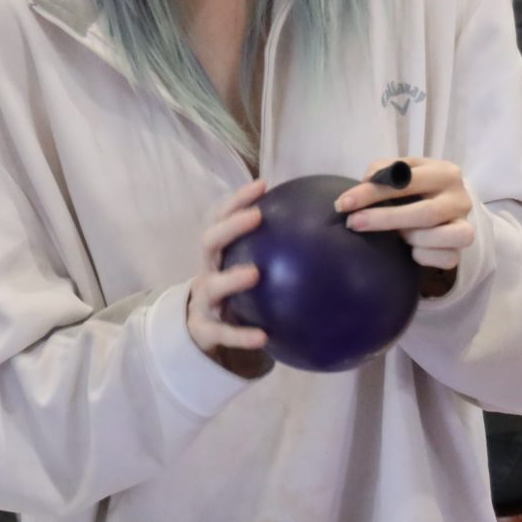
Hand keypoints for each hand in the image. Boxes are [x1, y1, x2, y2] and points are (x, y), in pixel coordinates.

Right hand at [187, 179, 271, 375]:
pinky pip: (224, 333)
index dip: (237, 200)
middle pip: (209, 243)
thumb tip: (318, 225)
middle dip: (230, 227)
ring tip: (254, 273)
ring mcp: (205, 301)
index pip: (220, 218)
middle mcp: (207, 271)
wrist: (203, 328)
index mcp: (217, 253)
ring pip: (212, 287)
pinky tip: (263, 337)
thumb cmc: (233, 290)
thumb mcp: (245, 265)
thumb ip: (271, 249)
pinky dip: (241, 335)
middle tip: (256, 217)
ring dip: (231, 278)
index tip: (262, 185)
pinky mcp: (208, 330)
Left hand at [336, 157, 476, 270]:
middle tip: (353, 224)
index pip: (408, 181)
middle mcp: (460, 198)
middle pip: (425, 213)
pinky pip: (445, 259)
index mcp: (445, 172)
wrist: (444, 208)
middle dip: (384, 219)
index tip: (343, 203)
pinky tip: (412, 251)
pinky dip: (423, 256)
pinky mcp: (461, 251)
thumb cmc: (415, 189)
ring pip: (441, 237)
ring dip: (411, 238)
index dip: (373, 192)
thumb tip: (365, 185)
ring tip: (396, 235)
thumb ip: (383, 172)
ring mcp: (465, 225)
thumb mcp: (402, 173)